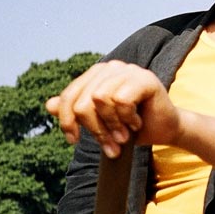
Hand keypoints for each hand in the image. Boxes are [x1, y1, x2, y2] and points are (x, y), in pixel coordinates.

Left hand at [47, 60, 181, 156]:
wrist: (165, 130)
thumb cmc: (131, 126)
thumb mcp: (100, 122)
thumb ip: (76, 112)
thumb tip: (49, 105)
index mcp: (96, 75)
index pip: (69, 96)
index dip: (67, 121)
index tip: (73, 141)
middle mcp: (110, 68)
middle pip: (83, 101)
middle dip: (95, 129)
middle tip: (110, 145)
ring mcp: (128, 70)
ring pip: (100, 100)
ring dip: (112, 125)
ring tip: (124, 134)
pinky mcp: (144, 78)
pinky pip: (121, 100)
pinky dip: (126, 118)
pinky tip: (135, 123)